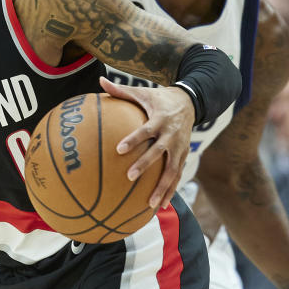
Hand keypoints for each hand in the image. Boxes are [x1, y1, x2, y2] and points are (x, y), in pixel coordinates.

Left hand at [100, 76, 192, 209]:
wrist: (190, 102)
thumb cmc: (159, 99)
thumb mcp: (142, 92)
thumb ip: (120, 90)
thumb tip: (98, 79)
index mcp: (160, 119)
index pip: (145, 131)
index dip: (133, 139)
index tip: (118, 149)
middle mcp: (172, 135)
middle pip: (159, 153)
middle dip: (145, 165)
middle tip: (130, 177)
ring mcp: (180, 148)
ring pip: (172, 171)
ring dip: (162, 188)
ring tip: (149, 205)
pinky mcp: (184, 156)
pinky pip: (177, 177)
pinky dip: (170, 192)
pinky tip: (159, 208)